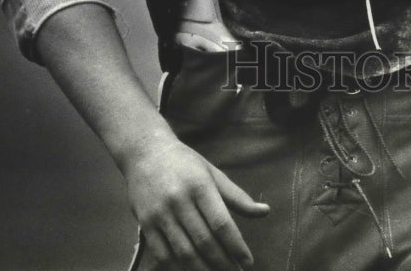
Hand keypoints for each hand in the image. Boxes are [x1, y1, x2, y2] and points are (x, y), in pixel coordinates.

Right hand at [123, 137, 269, 269]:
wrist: (145, 152)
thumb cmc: (184, 163)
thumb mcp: (212, 173)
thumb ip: (237, 196)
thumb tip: (265, 212)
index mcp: (200, 185)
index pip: (221, 223)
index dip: (236, 245)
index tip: (248, 261)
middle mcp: (179, 200)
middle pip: (204, 241)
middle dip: (223, 263)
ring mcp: (160, 214)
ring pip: (184, 252)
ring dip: (203, 269)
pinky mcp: (145, 224)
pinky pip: (163, 255)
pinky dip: (178, 268)